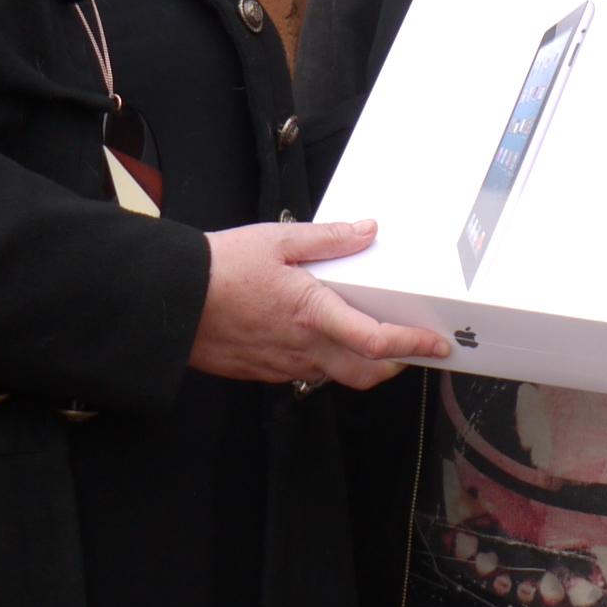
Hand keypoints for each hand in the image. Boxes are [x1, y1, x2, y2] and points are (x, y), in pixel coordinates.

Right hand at [187, 219, 450, 388]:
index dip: (412, 345)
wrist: (172, 301)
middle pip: (365, 372)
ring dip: (361, 363)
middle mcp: (303, 347)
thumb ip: (328, 239)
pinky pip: (306, 373)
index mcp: (312, 313)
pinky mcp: (264, 371)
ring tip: (371, 338)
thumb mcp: (278, 240)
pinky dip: (325, 361)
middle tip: (413, 346)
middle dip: (396, 364)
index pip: (375, 341)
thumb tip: (367, 230)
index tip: (435, 343)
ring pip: (336, 376)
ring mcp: (283, 364)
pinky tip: (321, 336)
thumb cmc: (219, 270)